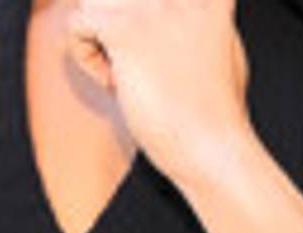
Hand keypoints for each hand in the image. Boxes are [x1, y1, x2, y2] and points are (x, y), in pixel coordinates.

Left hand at [67, 0, 251, 182]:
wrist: (214, 148)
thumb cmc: (219, 111)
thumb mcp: (224, 45)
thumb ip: (195, 17)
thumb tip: (168, 9)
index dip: (138, 23)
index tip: (155, 58)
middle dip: (115, 27)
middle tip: (143, 67)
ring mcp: (152, 6)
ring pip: (92, 3)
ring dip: (100, 40)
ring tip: (130, 74)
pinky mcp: (124, 29)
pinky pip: (77, 26)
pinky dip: (88, 60)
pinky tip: (120, 85)